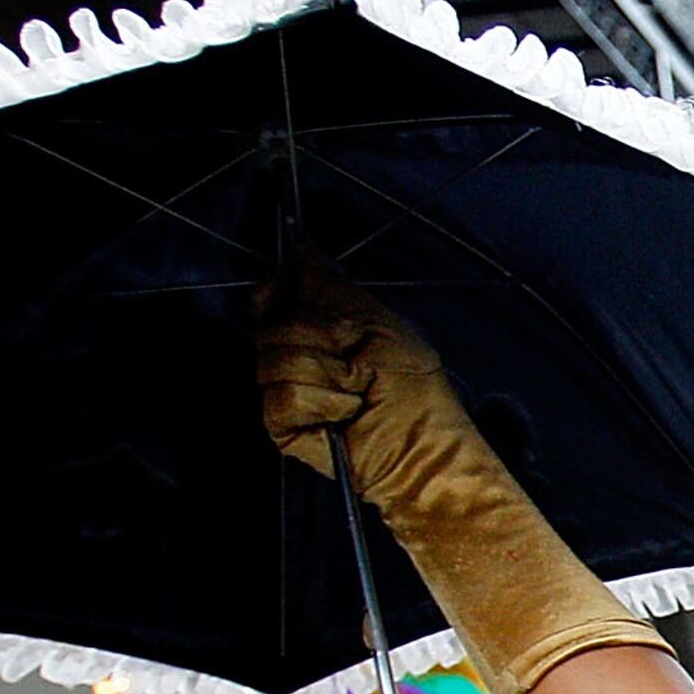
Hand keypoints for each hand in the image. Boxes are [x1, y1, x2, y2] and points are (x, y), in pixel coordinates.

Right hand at [257, 254, 452, 480]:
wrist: (421, 445)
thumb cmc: (413, 389)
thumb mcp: (378, 323)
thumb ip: (331, 287)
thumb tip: (300, 249)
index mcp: (318, 324)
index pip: (273, 292)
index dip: (284, 291)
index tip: (309, 296)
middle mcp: (296, 352)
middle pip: (271, 323)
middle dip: (322, 336)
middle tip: (356, 356)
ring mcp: (285, 387)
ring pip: (274, 360)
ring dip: (329, 375)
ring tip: (356, 392)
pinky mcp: (281, 422)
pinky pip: (280, 396)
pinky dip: (320, 404)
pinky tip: (342, 417)